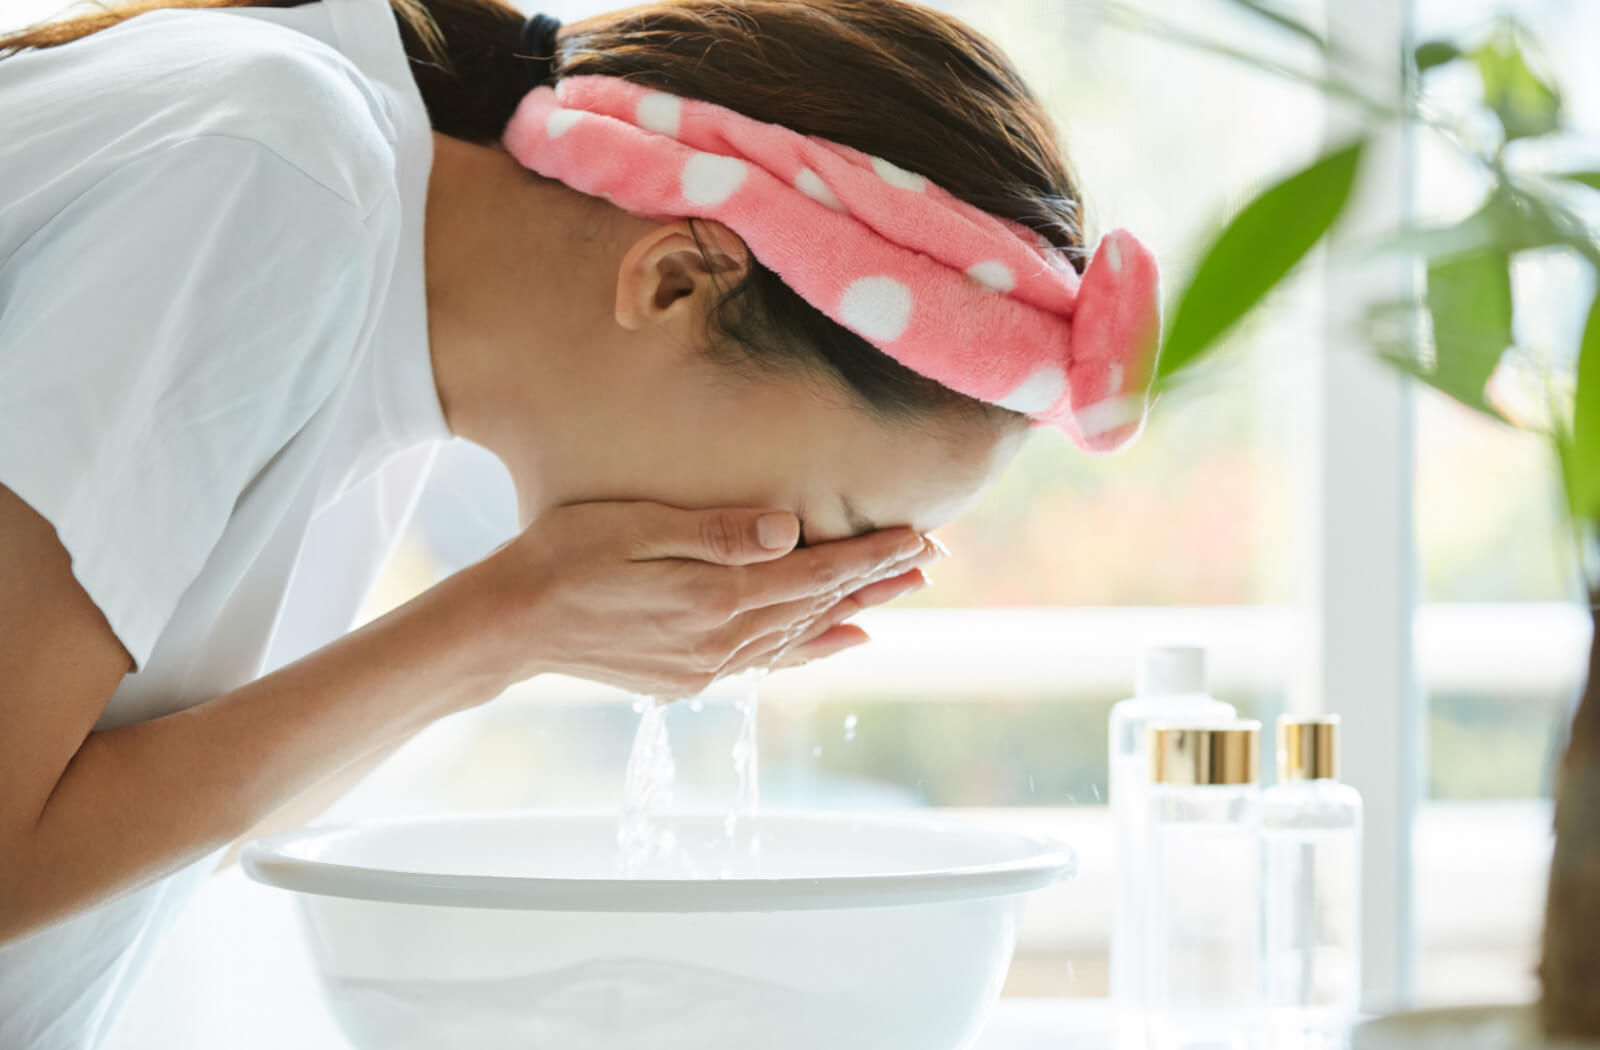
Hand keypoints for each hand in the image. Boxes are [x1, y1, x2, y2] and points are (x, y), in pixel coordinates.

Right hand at [463, 501, 940, 698]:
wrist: (509, 625)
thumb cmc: (563, 556)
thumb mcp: (636, 527)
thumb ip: (717, 531)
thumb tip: (792, 529)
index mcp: (716, 599)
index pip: (815, 573)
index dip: (870, 555)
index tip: (920, 536)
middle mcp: (722, 641)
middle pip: (820, 607)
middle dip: (877, 581)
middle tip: (932, 561)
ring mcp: (707, 665)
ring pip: (801, 635)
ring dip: (854, 613)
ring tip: (900, 596)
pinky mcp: (690, 676)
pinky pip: (770, 659)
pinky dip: (813, 647)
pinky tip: (842, 640)